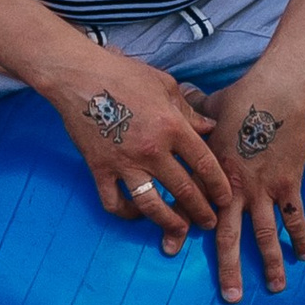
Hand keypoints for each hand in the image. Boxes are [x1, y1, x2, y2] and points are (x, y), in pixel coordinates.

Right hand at [52, 51, 231, 254]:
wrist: (79, 76)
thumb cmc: (123, 74)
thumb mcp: (165, 85)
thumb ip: (188, 111)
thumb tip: (209, 127)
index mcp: (171, 126)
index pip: (204, 163)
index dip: (218, 185)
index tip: (226, 198)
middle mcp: (151, 150)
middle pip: (183, 190)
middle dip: (200, 211)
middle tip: (209, 222)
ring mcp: (124, 163)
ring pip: (151, 205)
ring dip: (169, 222)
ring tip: (180, 230)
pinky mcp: (100, 169)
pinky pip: (114, 203)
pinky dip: (127, 213)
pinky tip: (137, 214)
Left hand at [196, 74, 304, 300]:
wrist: (277, 92)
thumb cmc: (240, 98)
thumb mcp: (208, 108)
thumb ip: (192, 114)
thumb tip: (177, 97)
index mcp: (212, 173)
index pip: (192, 207)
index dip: (178, 228)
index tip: (169, 251)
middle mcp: (236, 189)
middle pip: (230, 235)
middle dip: (229, 268)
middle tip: (231, 297)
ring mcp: (264, 189)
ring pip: (266, 234)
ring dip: (270, 262)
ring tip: (274, 288)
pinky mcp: (289, 184)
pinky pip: (295, 216)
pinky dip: (300, 236)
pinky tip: (304, 255)